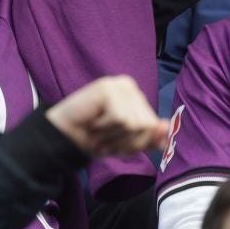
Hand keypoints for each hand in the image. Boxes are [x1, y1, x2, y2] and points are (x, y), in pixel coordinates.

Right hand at [45, 75, 169, 157]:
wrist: (62, 136)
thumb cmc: (93, 137)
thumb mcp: (126, 143)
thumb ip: (149, 138)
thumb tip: (167, 127)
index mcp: (136, 96)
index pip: (153, 126)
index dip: (134, 142)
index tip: (113, 139)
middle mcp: (129, 86)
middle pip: (146, 126)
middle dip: (124, 141)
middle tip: (104, 136)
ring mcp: (118, 85)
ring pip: (135, 124)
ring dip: (113, 136)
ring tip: (98, 130)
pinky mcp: (107, 89)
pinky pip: (120, 119)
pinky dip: (105, 128)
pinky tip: (93, 123)